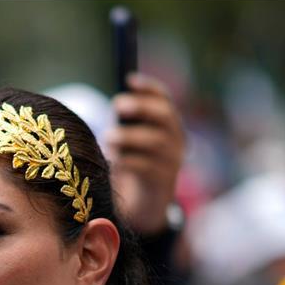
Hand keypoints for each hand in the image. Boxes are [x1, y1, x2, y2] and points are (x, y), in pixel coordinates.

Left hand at [105, 73, 185, 234]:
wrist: (145, 204)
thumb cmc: (132, 163)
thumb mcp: (129, 140)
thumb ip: (126, 123)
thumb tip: (118, 105)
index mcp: (168, 125)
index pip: (165, 99)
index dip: (149, 87)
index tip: (129, 80)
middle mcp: (176, 140)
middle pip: (165, 116)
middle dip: (141, 106)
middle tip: (117, 105)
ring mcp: (173, 162)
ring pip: (155, 141)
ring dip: (128, 136)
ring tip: (107, 138)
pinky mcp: (163, 182)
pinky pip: (146, 167)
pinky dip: (126, 160)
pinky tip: (112, 160)